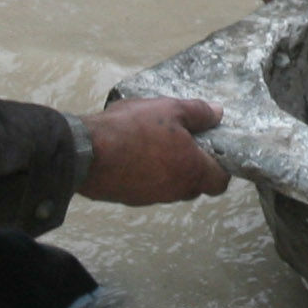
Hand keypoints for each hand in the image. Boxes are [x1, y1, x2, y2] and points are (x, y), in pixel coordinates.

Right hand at [75, 95, 227, 205]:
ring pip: (171, 186)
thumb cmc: (133, 129)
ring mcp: (151, 198)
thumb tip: (218, 114)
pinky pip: (148, 187)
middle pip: (196, 184)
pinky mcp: (130, 198)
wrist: (86, 153)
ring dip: (170, 169)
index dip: (221, 166)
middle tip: (184, 140)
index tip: (212, 147)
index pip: (220, 182)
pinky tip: (135, 152)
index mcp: (192, 171)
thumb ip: (198, 112)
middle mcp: (175, 191)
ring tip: (156, 142)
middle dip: (194, 165)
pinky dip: (148, 173)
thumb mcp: (170, 109)